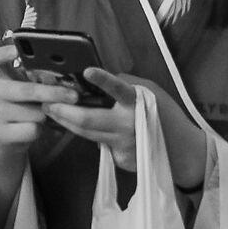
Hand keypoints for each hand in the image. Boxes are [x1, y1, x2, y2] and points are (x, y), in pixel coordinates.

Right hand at [0, 42, 68, 154]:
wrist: (6, 137)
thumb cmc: (22, 108)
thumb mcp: (26, 89)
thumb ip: (37, 79)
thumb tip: (66, 76)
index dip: (5, 53)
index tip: (18, 50)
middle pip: (26, 90)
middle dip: (54, 93)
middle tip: (73, 96)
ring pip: (34, 113)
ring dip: (47, 115)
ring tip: (46, 114)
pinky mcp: (0, 132)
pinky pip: (32, 129)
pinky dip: (41, 130)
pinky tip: (37, 128)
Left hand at [45, 69, 212, 184]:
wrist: (182, 151)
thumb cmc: (167, 116)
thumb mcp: (151, 92)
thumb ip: (127, 86)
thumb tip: (102, 82)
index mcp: (138, 103)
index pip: (119, 89)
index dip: (103, 80)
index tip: (88, 70)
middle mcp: (127, 125)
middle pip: (86, 120)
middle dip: (62, 110)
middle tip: (45, 101)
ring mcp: (122, 144)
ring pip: (86, 133)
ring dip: (66, 122)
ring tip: (51, 110)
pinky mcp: (120, 158)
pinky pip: (98, 144)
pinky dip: (87, 134)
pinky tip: (76, 127)